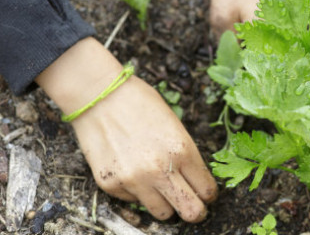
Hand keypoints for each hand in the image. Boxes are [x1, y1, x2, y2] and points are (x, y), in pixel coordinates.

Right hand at [36, 38, 216, 221]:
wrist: (100, 96)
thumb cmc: (140, 103)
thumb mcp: (175, 125)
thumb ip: (185, 154)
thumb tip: (196, 180)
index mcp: (182, 150)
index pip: (206, 190)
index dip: (209, 194)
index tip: (206, 194)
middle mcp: (160, 170)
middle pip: (191, 211)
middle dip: (196, 211)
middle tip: (194, 206)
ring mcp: (134, 180)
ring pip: (163, 214)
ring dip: (166, 204)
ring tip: (162, 188)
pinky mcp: (110, 185)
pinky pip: (133, 202)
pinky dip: (138, 192)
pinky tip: (133, 171)